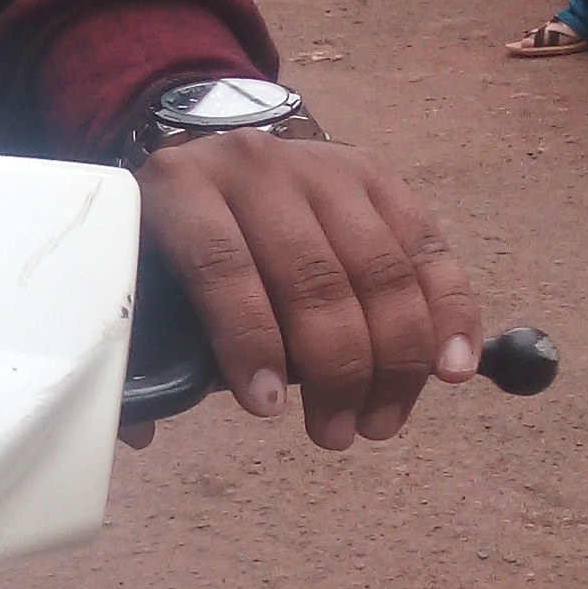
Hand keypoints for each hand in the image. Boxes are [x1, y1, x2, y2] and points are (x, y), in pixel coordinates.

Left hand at [131, 131, 477, 451]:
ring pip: (379, 271)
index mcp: (183, 188)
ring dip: (392, 360)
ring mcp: (328, 168)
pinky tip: (449, 368)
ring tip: (379, 422)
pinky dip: (449, 314)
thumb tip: (138, 426)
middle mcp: (259, 168)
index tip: (267, 409)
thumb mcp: (142, 265)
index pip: (222, 267)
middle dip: (334, 369)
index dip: (250, 341)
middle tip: (335, 434)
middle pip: (313, 277)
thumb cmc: (176, 236)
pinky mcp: (382, 178)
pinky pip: (428, 252)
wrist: (217, 154)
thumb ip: (142, 336)